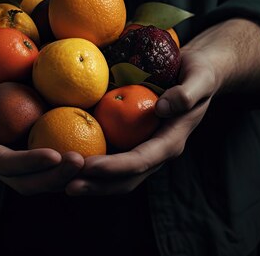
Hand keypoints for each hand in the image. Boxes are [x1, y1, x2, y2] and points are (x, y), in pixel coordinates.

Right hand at [0, 56, 84, 194]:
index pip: (3, 163)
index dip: (29, 163)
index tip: (56, 154)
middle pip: (24, 182)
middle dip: (53, 178)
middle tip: (82, 162)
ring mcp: (7, 156)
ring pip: (38, 179)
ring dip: (64, 176)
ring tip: (92, 163)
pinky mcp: (21, 148)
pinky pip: (45, 162)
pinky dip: (64, 162)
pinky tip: (90, 150)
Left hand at [64, 18, 259, 195]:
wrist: (198, 74)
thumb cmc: (199, 74)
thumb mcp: (200, 78)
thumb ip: (186, 93)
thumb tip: (162, 108)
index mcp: (171, 142)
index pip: (140, 160)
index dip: (114, 167)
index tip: (88, 166)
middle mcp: (156, 151)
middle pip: (125, 179)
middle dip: (96, 185)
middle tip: (65, 184)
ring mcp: (143, 148)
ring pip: (116, 176)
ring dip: (90, 181)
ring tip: (60, 180)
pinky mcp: (132, 141)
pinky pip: (111, 157)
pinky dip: (90, 164)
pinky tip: (66, 159)